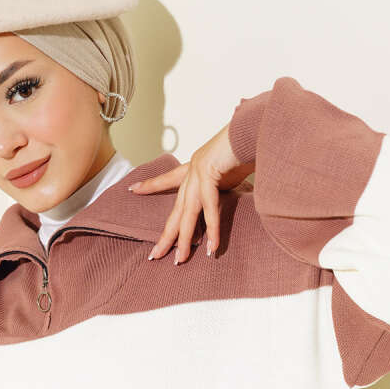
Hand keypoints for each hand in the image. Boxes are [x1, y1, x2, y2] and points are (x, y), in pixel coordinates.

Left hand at [128, 123, 254, 263]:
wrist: (257, 127)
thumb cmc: (252, 144)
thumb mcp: (236, 168)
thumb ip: (229, 183)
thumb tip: (237, 194)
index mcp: (198, 165)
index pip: (169, 178)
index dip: (151, 185)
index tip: (132, 190)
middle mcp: (194, 169)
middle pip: (176, 209)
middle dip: (166, 234)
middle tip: (154, 255)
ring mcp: (199, 171)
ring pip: (188, 214)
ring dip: (184, 240)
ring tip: (179, 260)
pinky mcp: (209, 174)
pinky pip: (209, 209)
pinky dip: (212, 230)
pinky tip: (211, 248)